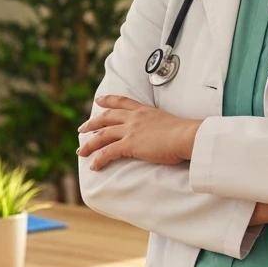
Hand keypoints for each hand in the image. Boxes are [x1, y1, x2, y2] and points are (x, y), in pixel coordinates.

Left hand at [77, 95, 199, 167]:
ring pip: (102, 135)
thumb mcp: (171, 124)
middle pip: (107, 117)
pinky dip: (98, 159)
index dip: (108, 100)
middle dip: (92, 123)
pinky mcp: (129, 145)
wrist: (186, 136)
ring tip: (81, 151)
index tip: (99, 100)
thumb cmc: (185, 133)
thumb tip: (168, 136)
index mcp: (145, 111)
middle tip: (82, 128)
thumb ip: (164, 128)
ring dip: (89, 144)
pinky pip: (107, 152)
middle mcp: (135, 118)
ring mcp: (131, 131)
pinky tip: (94, 166)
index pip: (123, 102)